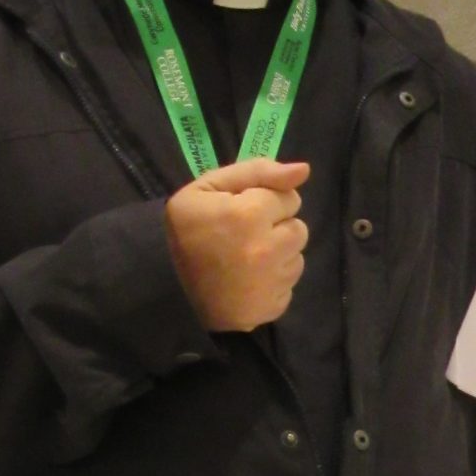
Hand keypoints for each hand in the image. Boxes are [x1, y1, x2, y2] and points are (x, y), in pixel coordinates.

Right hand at [165, 157, 309, 330]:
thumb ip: (256, 171)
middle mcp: (268, 248)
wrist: (171, 290)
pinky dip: (275, 278)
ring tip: (247, 257)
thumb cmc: (187, 232)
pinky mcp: (276, 304)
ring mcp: (274, 281)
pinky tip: (250, 279)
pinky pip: (291, 282)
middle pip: (298, 226)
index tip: (242, 211)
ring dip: (279, 252)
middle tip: (245, 235)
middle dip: (276, 226)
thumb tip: (304, 170)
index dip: (266, 201)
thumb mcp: (206, 188)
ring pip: (297, 254)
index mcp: (248, 214)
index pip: (288, 197)